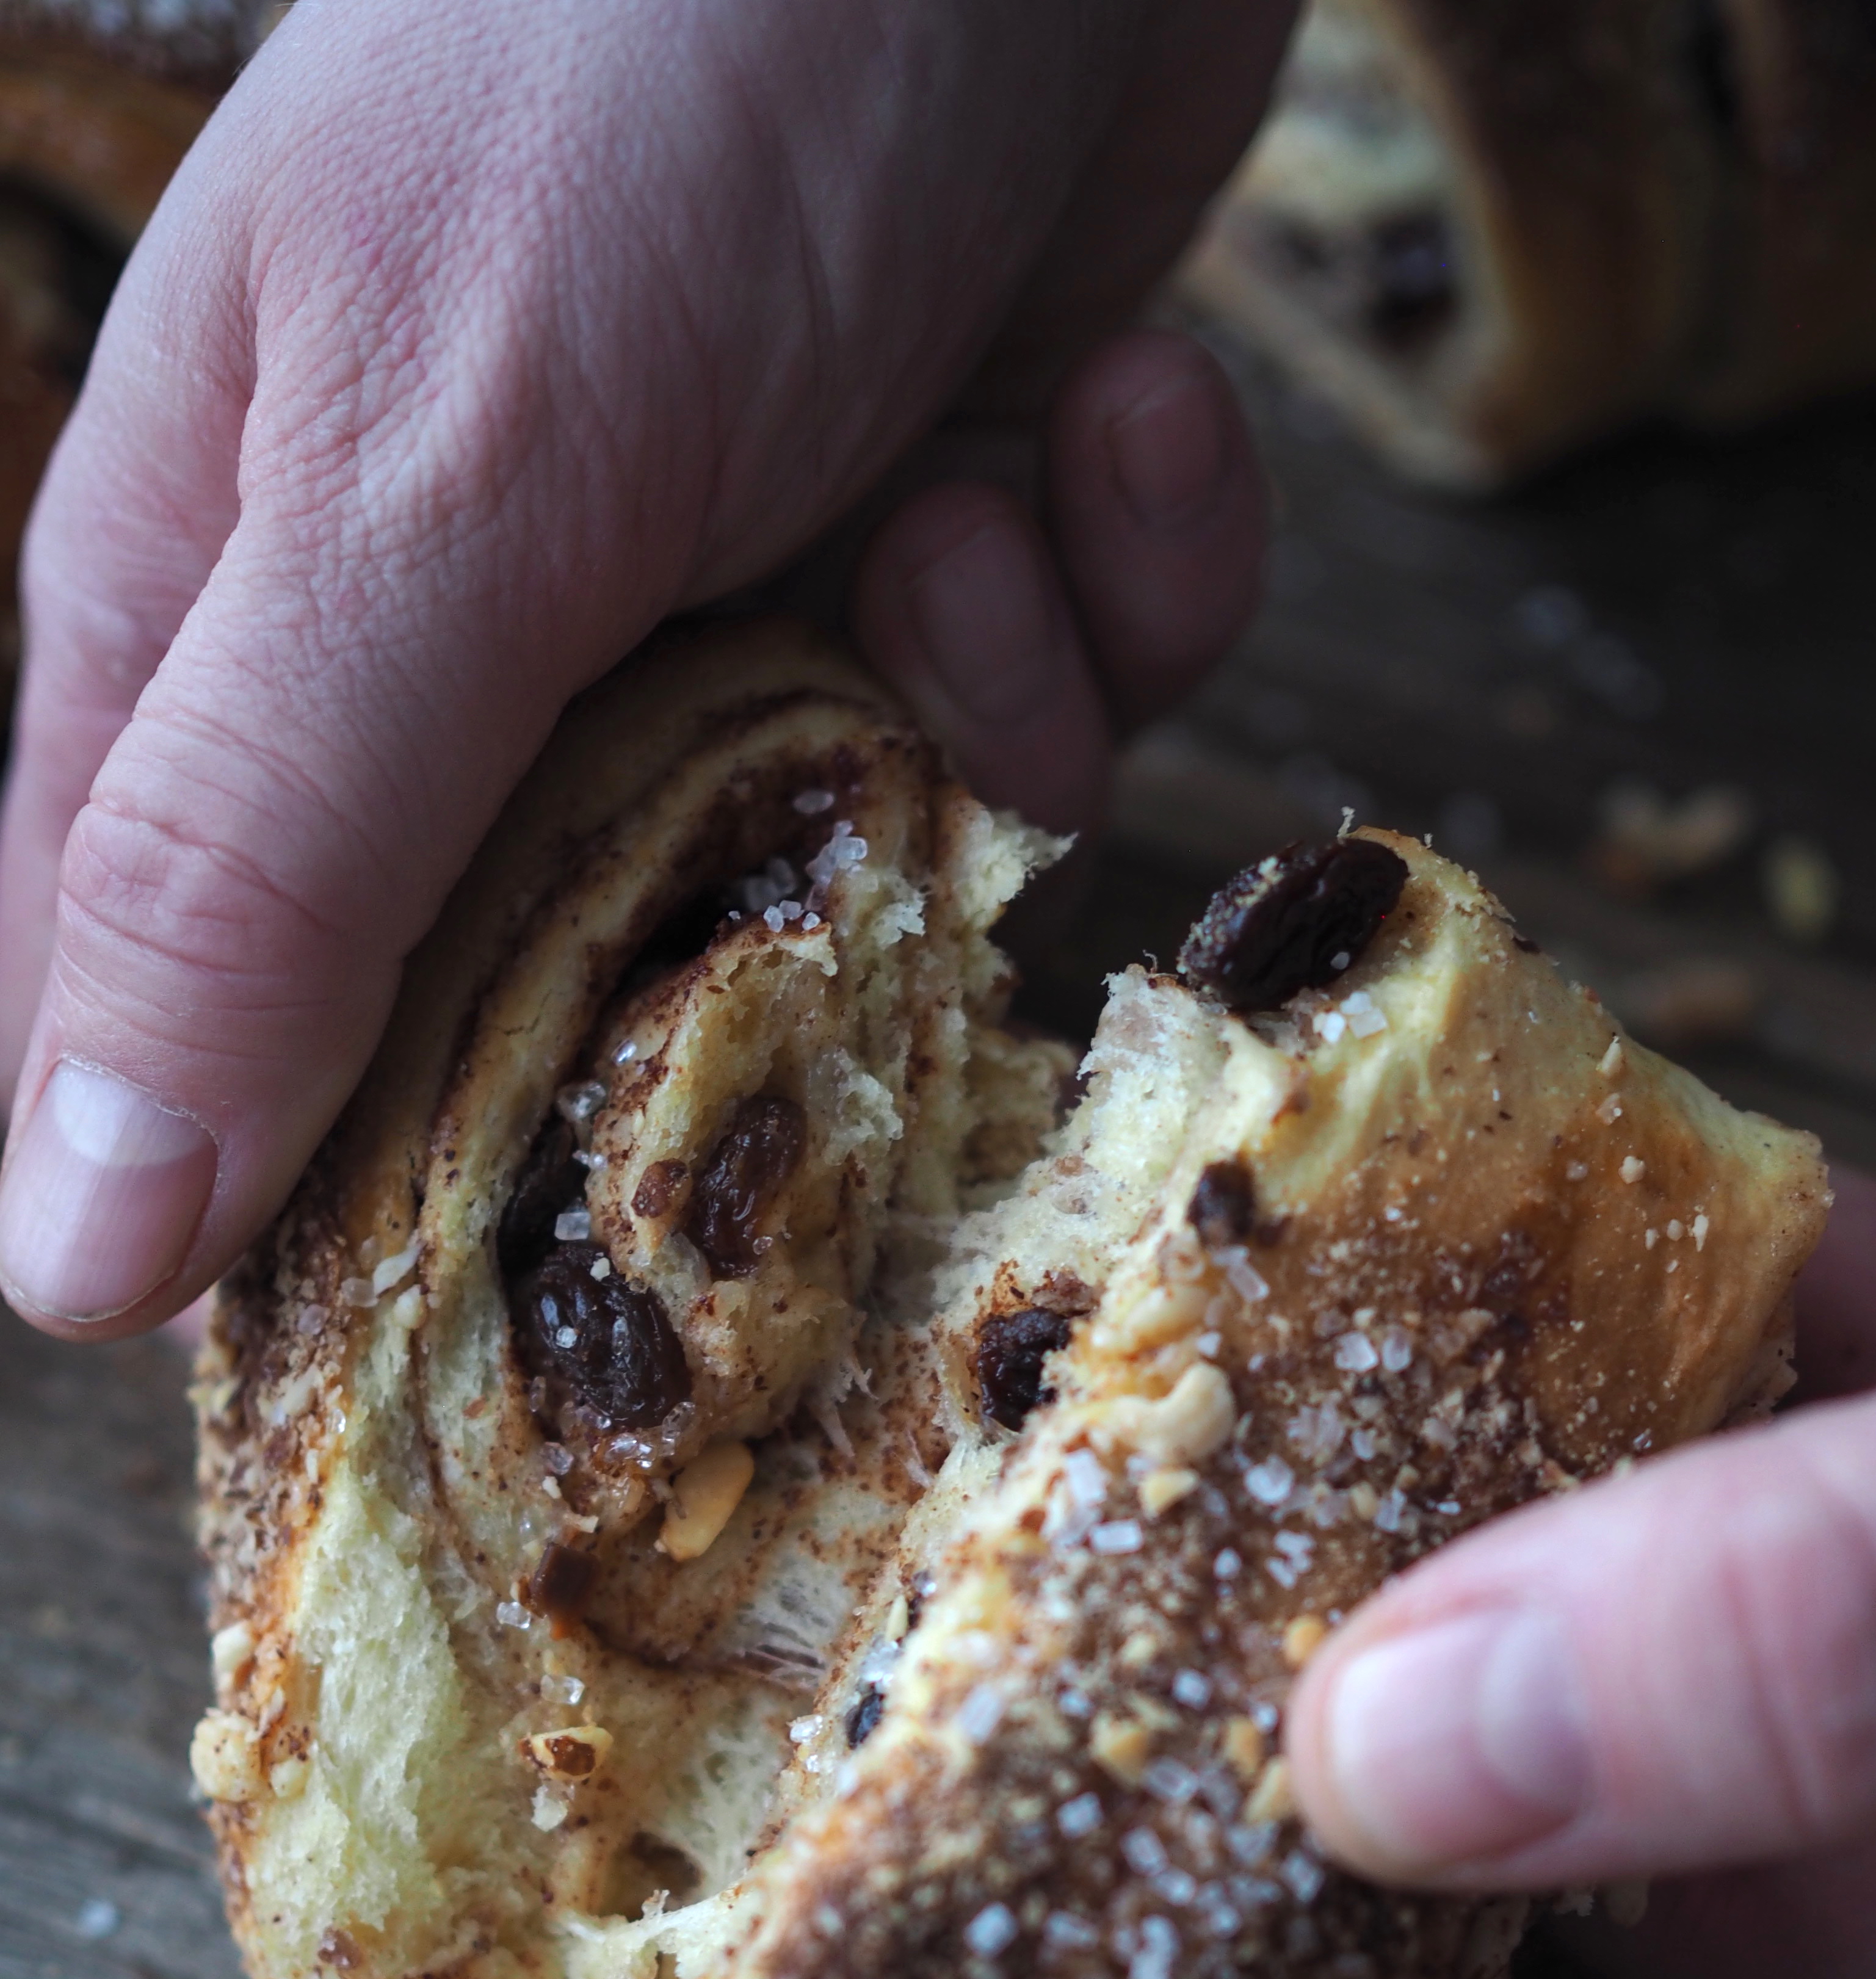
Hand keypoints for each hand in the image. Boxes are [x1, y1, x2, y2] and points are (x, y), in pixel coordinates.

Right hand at [0, 0, 1283, 1334]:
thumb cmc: (654, 81)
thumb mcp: (426, 502)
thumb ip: (255, 872)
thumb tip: (68, 1252)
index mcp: (250, 633)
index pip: (202, 1025)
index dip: (331, 1186)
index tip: (511, 1298)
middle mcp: (481, 640)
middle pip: (576, 982)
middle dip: (743, 930)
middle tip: (812, 804)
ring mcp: (734, 587)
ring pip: (860, 850)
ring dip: (967, 700)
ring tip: (961, 507)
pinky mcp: (951, 529)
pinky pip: (1055, 701)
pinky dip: (1109, 574)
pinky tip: (1094, 405)